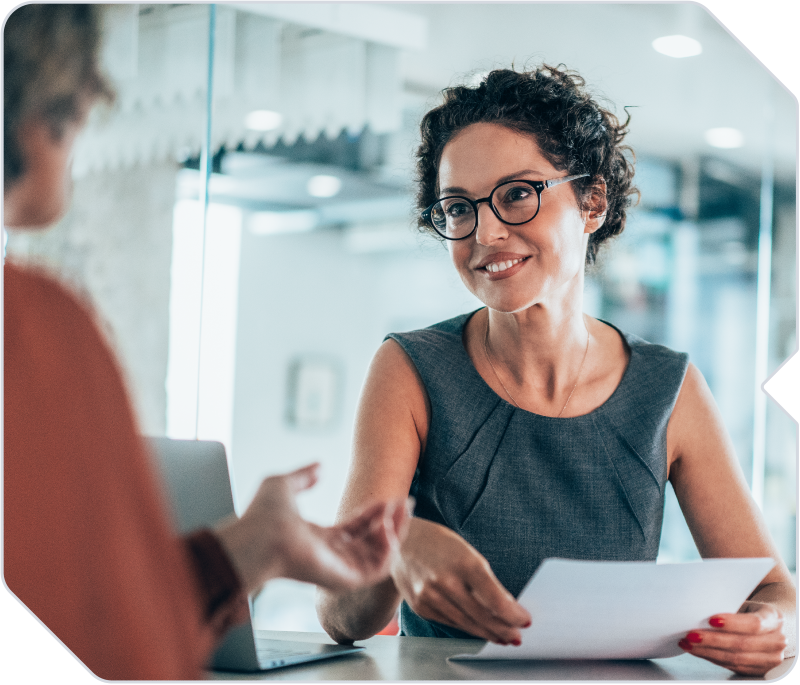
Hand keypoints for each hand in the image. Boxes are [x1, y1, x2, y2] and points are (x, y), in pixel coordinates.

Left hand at [215, 463, 409, 593]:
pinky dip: (389, 550)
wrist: (256, 537)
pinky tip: (388, 527)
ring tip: (401, 511)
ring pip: (379, 557)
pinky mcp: (344, 580)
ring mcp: (338, 570)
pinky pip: (378, 570)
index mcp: (318, 539)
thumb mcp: (284, 485)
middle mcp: (331, 556)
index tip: (391, 498)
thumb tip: (319, 466)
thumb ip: (303, 476)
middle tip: (407, 502)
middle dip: (392, 523)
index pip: (356, 529)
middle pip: (372, 543)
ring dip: (395, 534)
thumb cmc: (261, 515)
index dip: (375, 512)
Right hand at [390, 518, 530, 643]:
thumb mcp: (465, 551)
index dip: (512, 614)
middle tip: (517, 635)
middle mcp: (445, 581)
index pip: (494, 598)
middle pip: (481, 615)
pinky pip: (450, 622)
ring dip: (488, 633)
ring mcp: (430, 596)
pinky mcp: (420, 606)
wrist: (399, 542)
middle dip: (503, 628)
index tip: (525, 620)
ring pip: (466, 623)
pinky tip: (478, 629)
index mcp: (463, 561)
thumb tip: (505, 605)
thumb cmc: (438, 543)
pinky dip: (467, 627)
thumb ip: (483, 578)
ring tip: (503, 637)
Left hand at [678, 602, 787, 675]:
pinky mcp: (760, 670)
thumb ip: (729, 605)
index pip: (754, 624)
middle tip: (691, 635)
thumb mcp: (745, 602)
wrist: (770, 624)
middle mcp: (777, 641)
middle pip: (743, 644)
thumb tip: (698, 607)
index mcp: (774, 618)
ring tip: (688, 644)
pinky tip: (697, 651)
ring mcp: (771, 659)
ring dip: (708, 652)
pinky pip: (733, 667)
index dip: (732, 623)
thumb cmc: (751, 609)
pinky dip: (712, 658)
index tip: (710, 620)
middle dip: (713, 640)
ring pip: (737, 659)